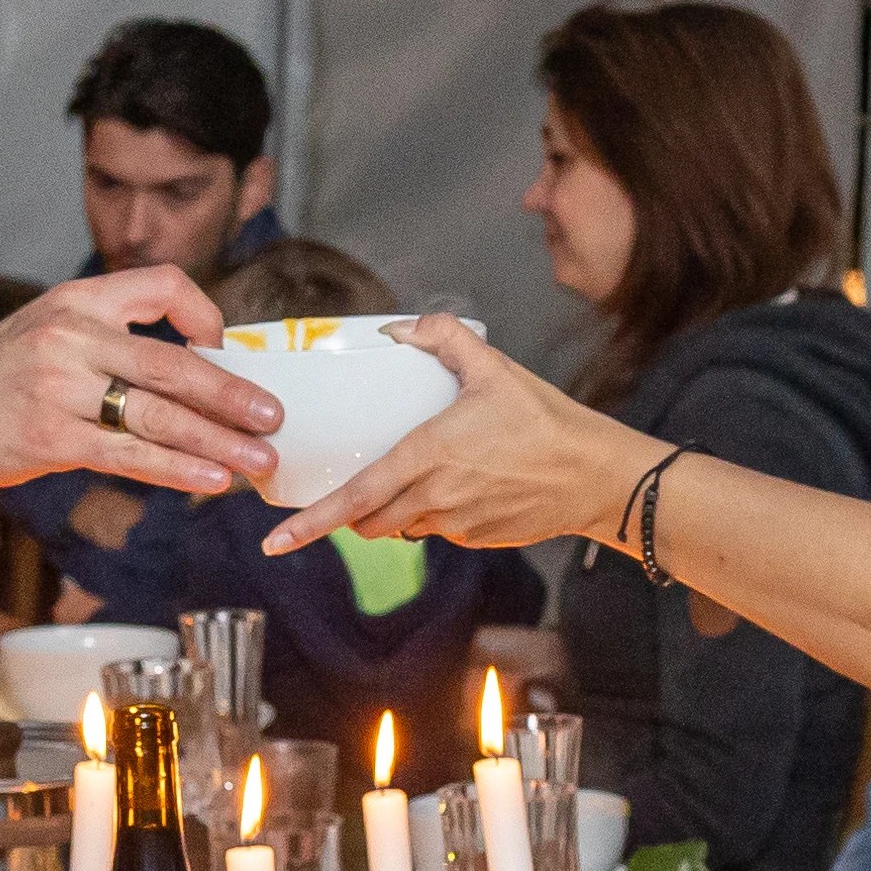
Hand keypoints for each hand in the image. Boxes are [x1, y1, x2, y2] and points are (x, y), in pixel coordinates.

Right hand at [0, 268, 286, 523]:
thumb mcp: (47, 332)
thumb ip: (109, 340)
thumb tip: (195, 367)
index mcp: (77, 300)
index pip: (162, 283)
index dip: (204, 312)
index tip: (226, 346)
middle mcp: (71, 335)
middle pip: (173, 362)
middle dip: (233, 393)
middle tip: (274, 417)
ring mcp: (59, 387)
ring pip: (158, 414)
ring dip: (218, 442)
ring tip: (259, 461)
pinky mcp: (49, 437)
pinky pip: (129, 455)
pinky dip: (177, 470)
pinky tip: (210, 482)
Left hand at [260, 316, 652, 553]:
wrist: (596, 475)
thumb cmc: (546, 420)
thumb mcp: (494, 367)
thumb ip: (443, 338)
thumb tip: (399, 328)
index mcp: (428, 456)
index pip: (354, 498)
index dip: (310, 524)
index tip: (275, 541)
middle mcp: (435, 498)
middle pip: (367, 522)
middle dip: (349, 512)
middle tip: (345, 489)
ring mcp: (455, 525)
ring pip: (400, 528)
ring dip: (389, 512)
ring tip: (406, 480)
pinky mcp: (475, 539)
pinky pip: (435, 532)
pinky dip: (429, 515)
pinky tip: (455, 488)